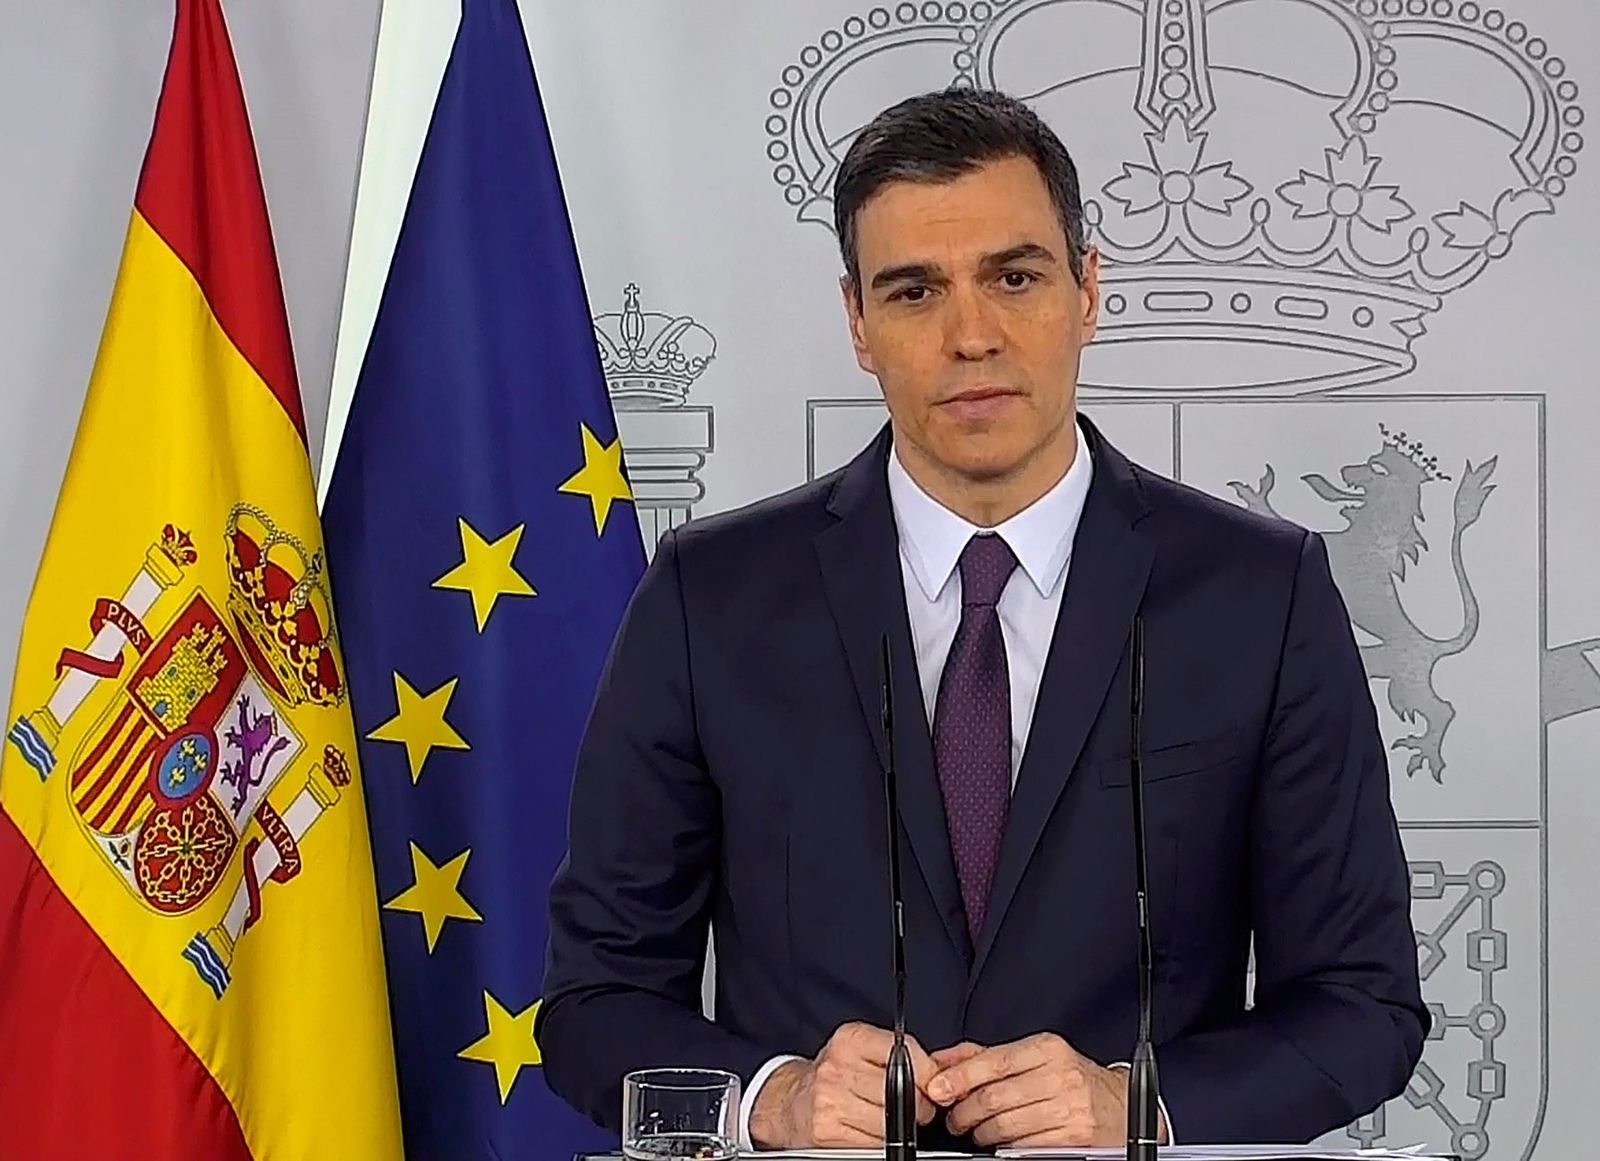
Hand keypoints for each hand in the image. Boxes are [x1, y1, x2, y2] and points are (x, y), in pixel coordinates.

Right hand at [748, 1021, 938, 1147]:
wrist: (790, 1102)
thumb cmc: (833, 1076)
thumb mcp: (858, 1050)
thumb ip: (895, 1054)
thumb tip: (936, 1074)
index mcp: (849, 1040)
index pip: (902, 1051)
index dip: (927, 1072)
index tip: (933, 1083)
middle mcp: (836, 1067)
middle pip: (900, 1091)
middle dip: (918, 1104)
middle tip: (917, 1107)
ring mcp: (830, 1100)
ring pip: (889, 1121)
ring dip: (899, 1127)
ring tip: (890, 1119)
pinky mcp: (827, 1131)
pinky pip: (873, 1143)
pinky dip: (879, 1141)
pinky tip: (869, 1129)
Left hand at [927, 1031, 1166, 1147]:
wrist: (1121, 1105)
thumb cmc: (1073, 1078)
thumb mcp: (1035, 1056)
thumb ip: (987, 1055)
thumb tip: (943, 1060)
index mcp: (1048, 1049)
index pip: (994, 1062)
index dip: (960, 1077)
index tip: (938, 1088)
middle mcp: (1061, 1076)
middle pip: (994, 1097)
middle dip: (964, 1111)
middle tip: (955, 1118)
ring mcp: (1069, 1109)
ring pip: (1005, 1125)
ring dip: (981, 1133)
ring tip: (977, 1131)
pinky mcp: (1073, 1139)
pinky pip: (1024, 1146)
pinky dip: (1005, 1146)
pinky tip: (1003, 1141)